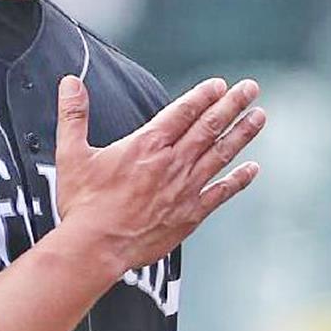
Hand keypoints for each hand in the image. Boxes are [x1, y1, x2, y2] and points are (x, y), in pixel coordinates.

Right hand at [53, 75, 264, 273]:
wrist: (96, 248)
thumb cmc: (84, 203)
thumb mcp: (72, 153)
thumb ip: (73, 115)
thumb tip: (70, 82)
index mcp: (147, 145)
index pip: (182, 111)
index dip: (202, 95)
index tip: (220, 84)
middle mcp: (172, 162)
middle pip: (209, 127)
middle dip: (232, 105)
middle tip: (251, 88)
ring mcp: (185, 189)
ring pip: (221, 154)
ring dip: (242, 134)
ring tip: (259, 117)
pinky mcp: (190, 214)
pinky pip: (221, 193)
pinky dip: (239, 180)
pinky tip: (253, 169)